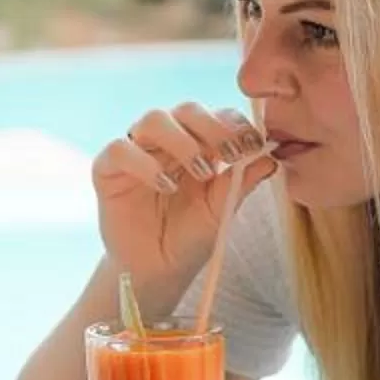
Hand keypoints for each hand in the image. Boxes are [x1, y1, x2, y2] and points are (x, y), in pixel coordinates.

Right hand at [94, 101, 274, 310]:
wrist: (157, 270)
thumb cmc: (190, 236)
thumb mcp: (222, 210)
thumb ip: (242, 183)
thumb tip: (271, 157)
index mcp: (198, 142)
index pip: (217, 115)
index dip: (236, 124)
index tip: (255, 145)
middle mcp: (166, 139)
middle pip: (186, 109)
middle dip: (213, 126)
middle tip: (231, 153)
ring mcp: (137, 150)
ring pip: (153, 119)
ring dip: (182, 141)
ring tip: (200, 172)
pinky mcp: (108, 168)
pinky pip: (120, 149)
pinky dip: (145, 163)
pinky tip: (166, 185)